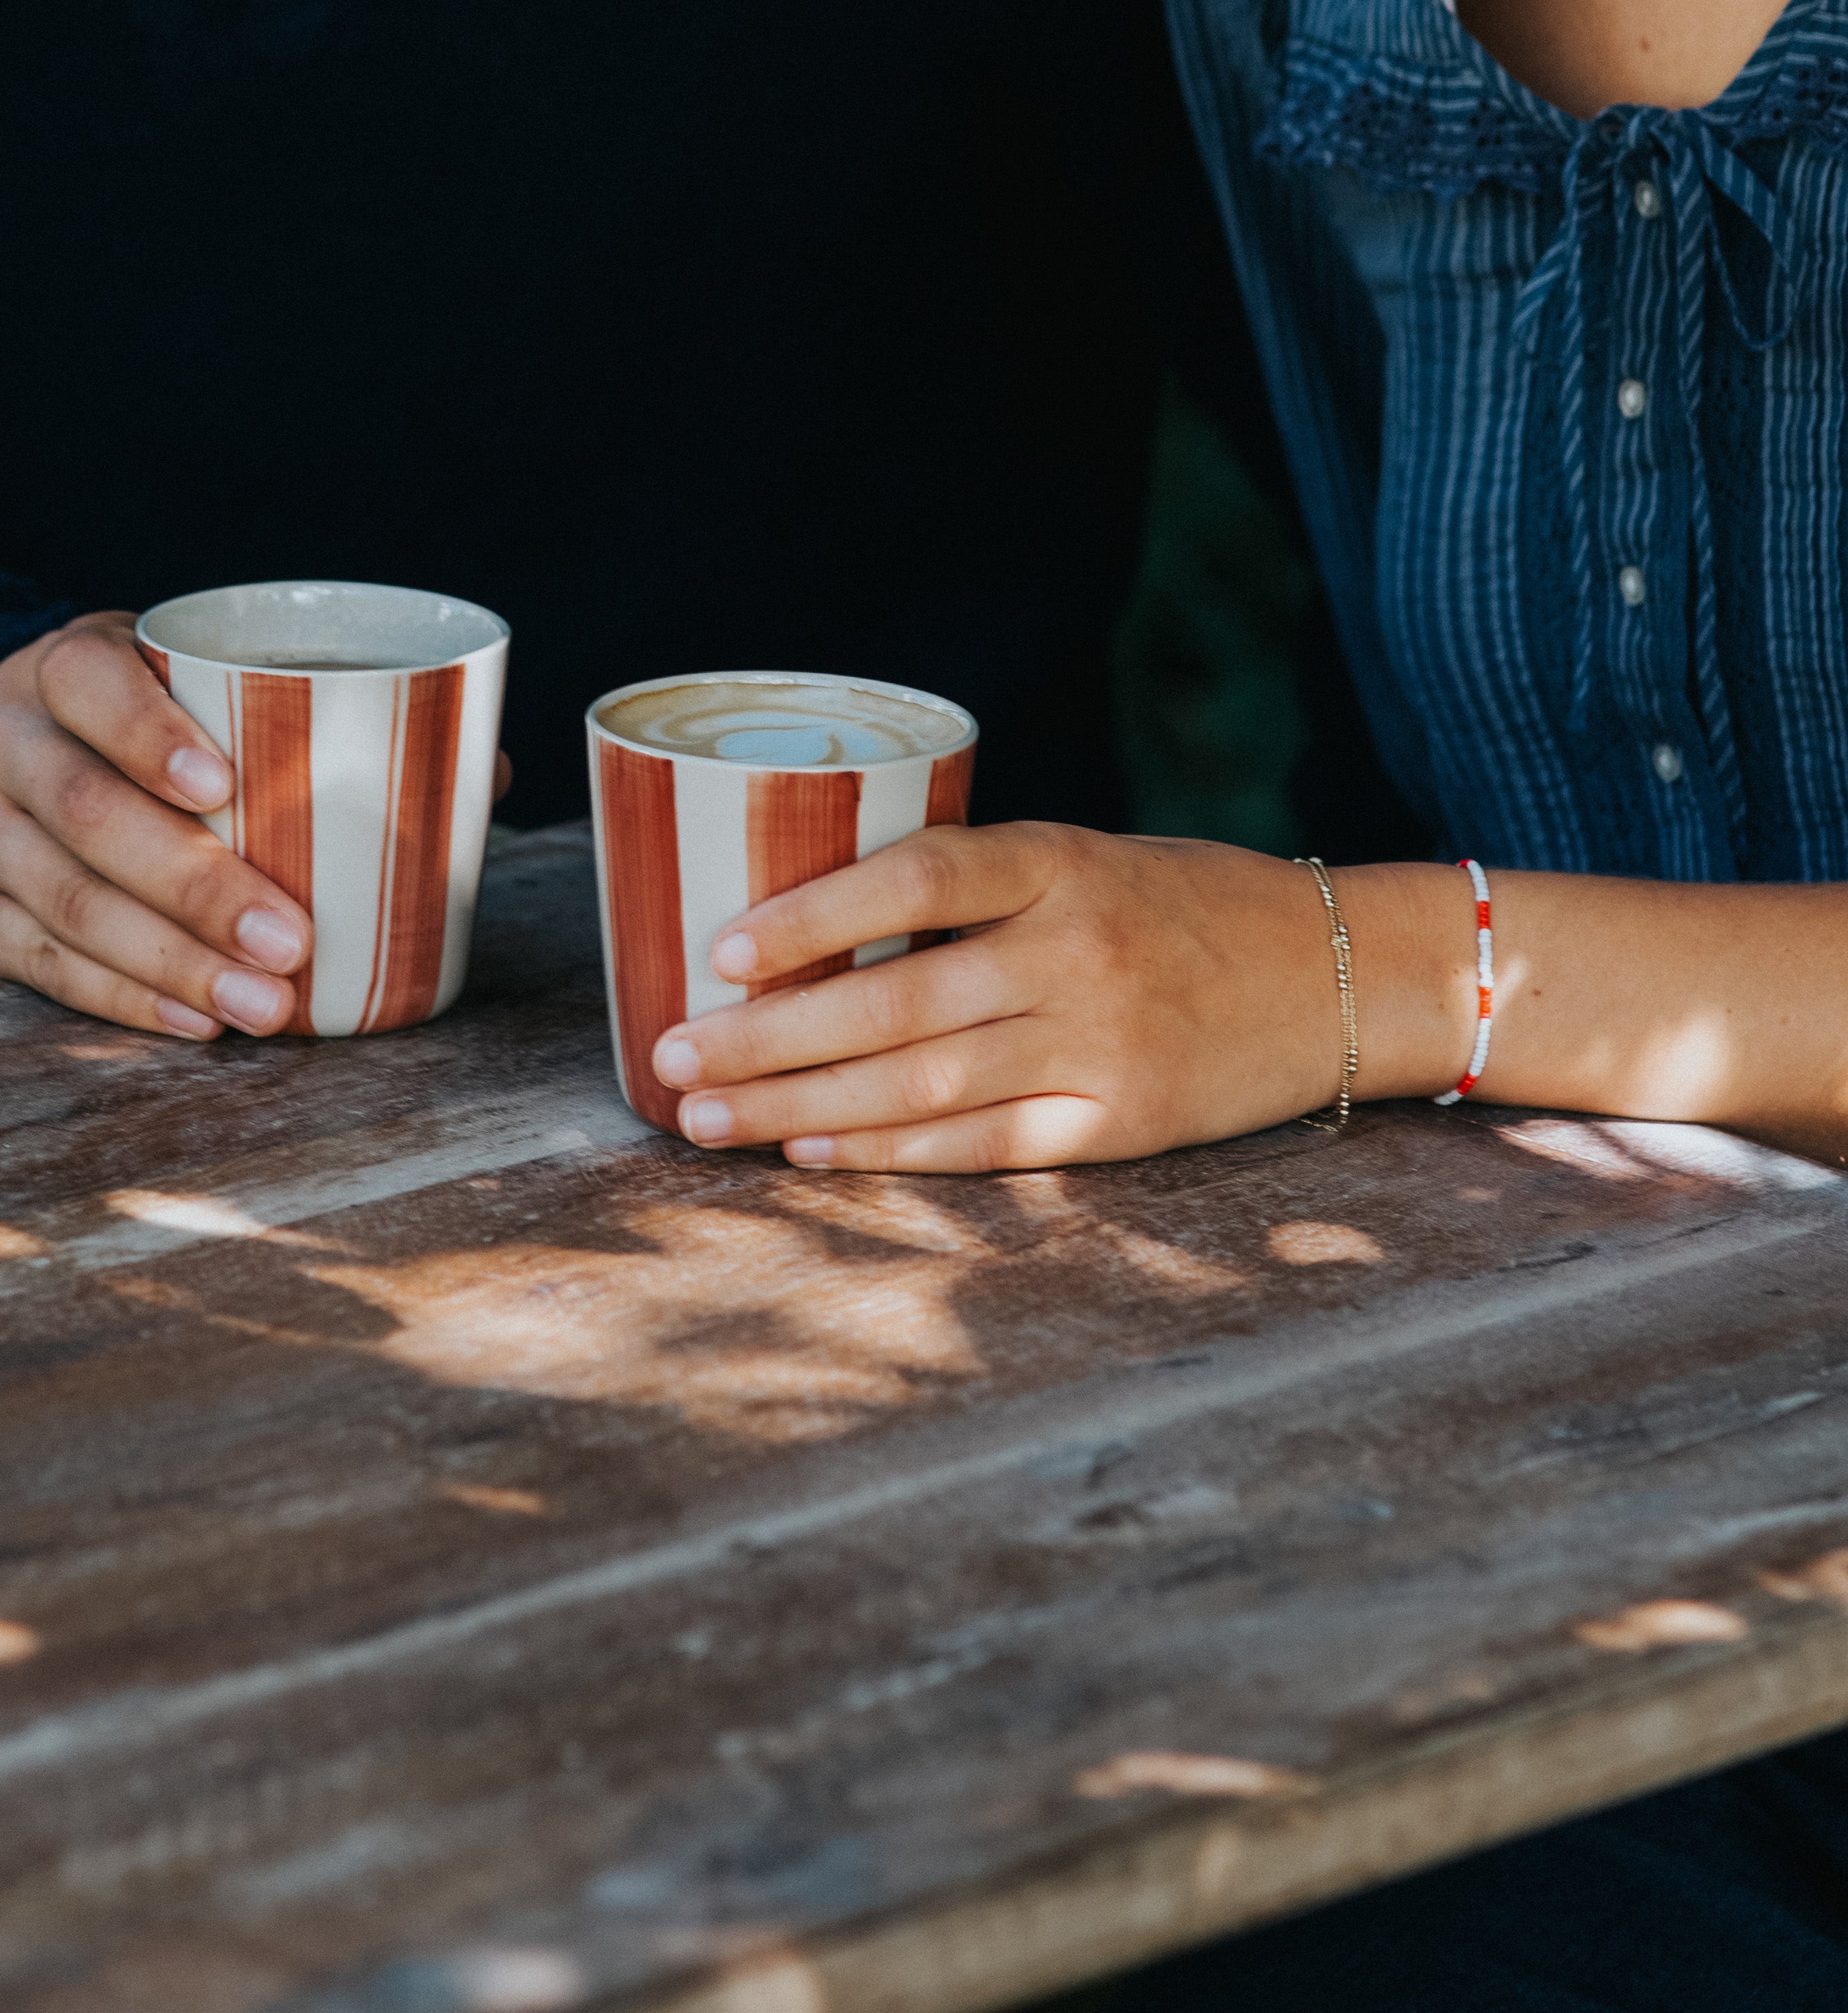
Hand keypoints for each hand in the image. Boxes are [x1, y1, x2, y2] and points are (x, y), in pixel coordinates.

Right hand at [0, 611, 309, 1039]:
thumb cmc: (120, 725)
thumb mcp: (169, 681)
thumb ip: (262, 712)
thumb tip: (447, 778)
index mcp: (59, 669)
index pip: (92, 685)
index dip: (150, 735)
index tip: (225, 786)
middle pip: (90, 815)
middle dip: (197, 889)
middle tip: (289, 941)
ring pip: (70, 905)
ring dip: (175, 964)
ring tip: (265, 1002)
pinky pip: (45, 965)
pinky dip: (128, 1000)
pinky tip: (198, 1019)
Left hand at [647, 822, 1393, 1171]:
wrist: (1345, 972)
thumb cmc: (1186, 906)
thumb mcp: (1087, 858)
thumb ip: (975, 889)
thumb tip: (810, 931)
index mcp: (1063, 862)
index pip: (917, 877)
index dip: (811, 914)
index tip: (718, 949)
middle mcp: (1078, 952)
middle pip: (894, 1003)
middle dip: (764, 1039)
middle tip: (667, 1056)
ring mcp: (1101, 1045)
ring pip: (920, 1086)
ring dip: (796, 1108)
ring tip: (704, 1116)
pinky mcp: (1122, 1125)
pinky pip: (982, 1145)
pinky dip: (887, 1153)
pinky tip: (809, 1154)